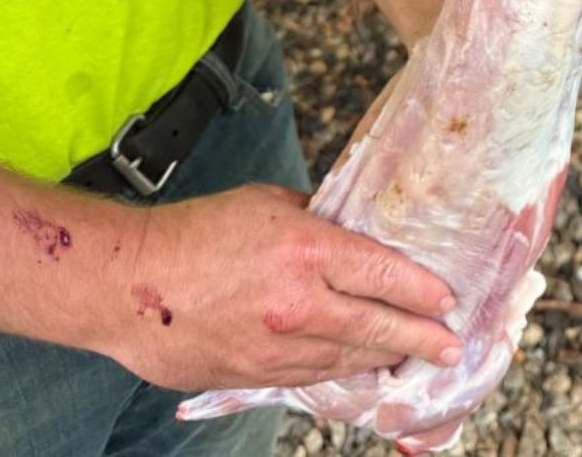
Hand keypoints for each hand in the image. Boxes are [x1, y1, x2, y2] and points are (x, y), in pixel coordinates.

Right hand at [99, 184, 459, 391]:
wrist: (132, 284)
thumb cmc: (198, 231)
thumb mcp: (267, 204)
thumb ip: (316, 219)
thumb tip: (349, 226)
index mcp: (307, 249)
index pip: (385, 273)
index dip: (423, 290)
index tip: (448, 299)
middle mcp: (301, 304)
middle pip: (379, 326)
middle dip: (422, 338)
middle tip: (449, 346)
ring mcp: (280, 347)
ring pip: (350, 357)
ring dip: (384, 357)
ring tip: (412, 356)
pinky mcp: (257, 376)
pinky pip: (315, 377)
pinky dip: (342, 371)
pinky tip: (360, 367)